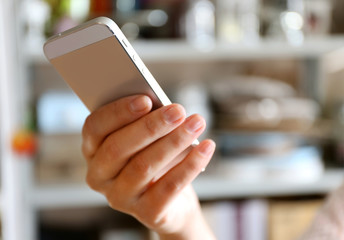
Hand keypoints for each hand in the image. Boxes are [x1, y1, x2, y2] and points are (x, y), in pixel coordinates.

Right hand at [82, 95, 215, 238]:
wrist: (172, 201)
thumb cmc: (156, 158)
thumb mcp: (147, 138)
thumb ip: (146, 121)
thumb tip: (164, 107)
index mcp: (93, 150)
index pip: (94, 128)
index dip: (118, 112)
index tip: (145, 99)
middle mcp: (99, 176)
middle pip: (118, 148)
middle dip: (151, 126)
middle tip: (178, 110)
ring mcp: (120, 198)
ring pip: (144, 166)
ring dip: (174, 142)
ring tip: (196, 123)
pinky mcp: (147, 213)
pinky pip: (169, 187)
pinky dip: (190, 165)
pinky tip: (206, 147)